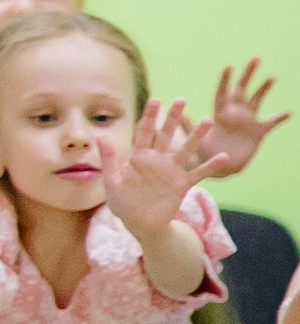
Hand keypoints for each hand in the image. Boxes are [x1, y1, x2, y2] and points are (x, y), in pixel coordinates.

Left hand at [100, 99, 230, 240]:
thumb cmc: (123, 202)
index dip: (149, 117)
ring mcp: (172, 171)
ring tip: (207, 121)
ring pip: (186, 149)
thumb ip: (109, 159)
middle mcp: (157, 160)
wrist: (139, 224)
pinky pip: (199, 173)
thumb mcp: (112, 181)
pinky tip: (223, 156)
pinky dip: (211, 165)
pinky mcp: (182, 184)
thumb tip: (101, 137)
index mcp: (139, 157)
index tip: (155, 100)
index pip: (144, 132)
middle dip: (173, 118)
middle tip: (181, 100)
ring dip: (196, 136)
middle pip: (167, 135)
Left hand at [193, 59, 289, 177]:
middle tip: (255, 58)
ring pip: (257, 100)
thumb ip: (188, 126)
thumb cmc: (204, 153)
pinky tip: (289, 112)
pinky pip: (271, 122)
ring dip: (264, 89)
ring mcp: (247, 121)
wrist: (220, 167)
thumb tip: (176, 113)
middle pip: (241, 89)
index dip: (225, 80)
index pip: (222, 93)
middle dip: (247, 74)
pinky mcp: (258, 132)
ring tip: (271, 77)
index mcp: (219, 114)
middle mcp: (234, 113)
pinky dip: (279, 117)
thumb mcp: (196, 140)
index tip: (228, 66)